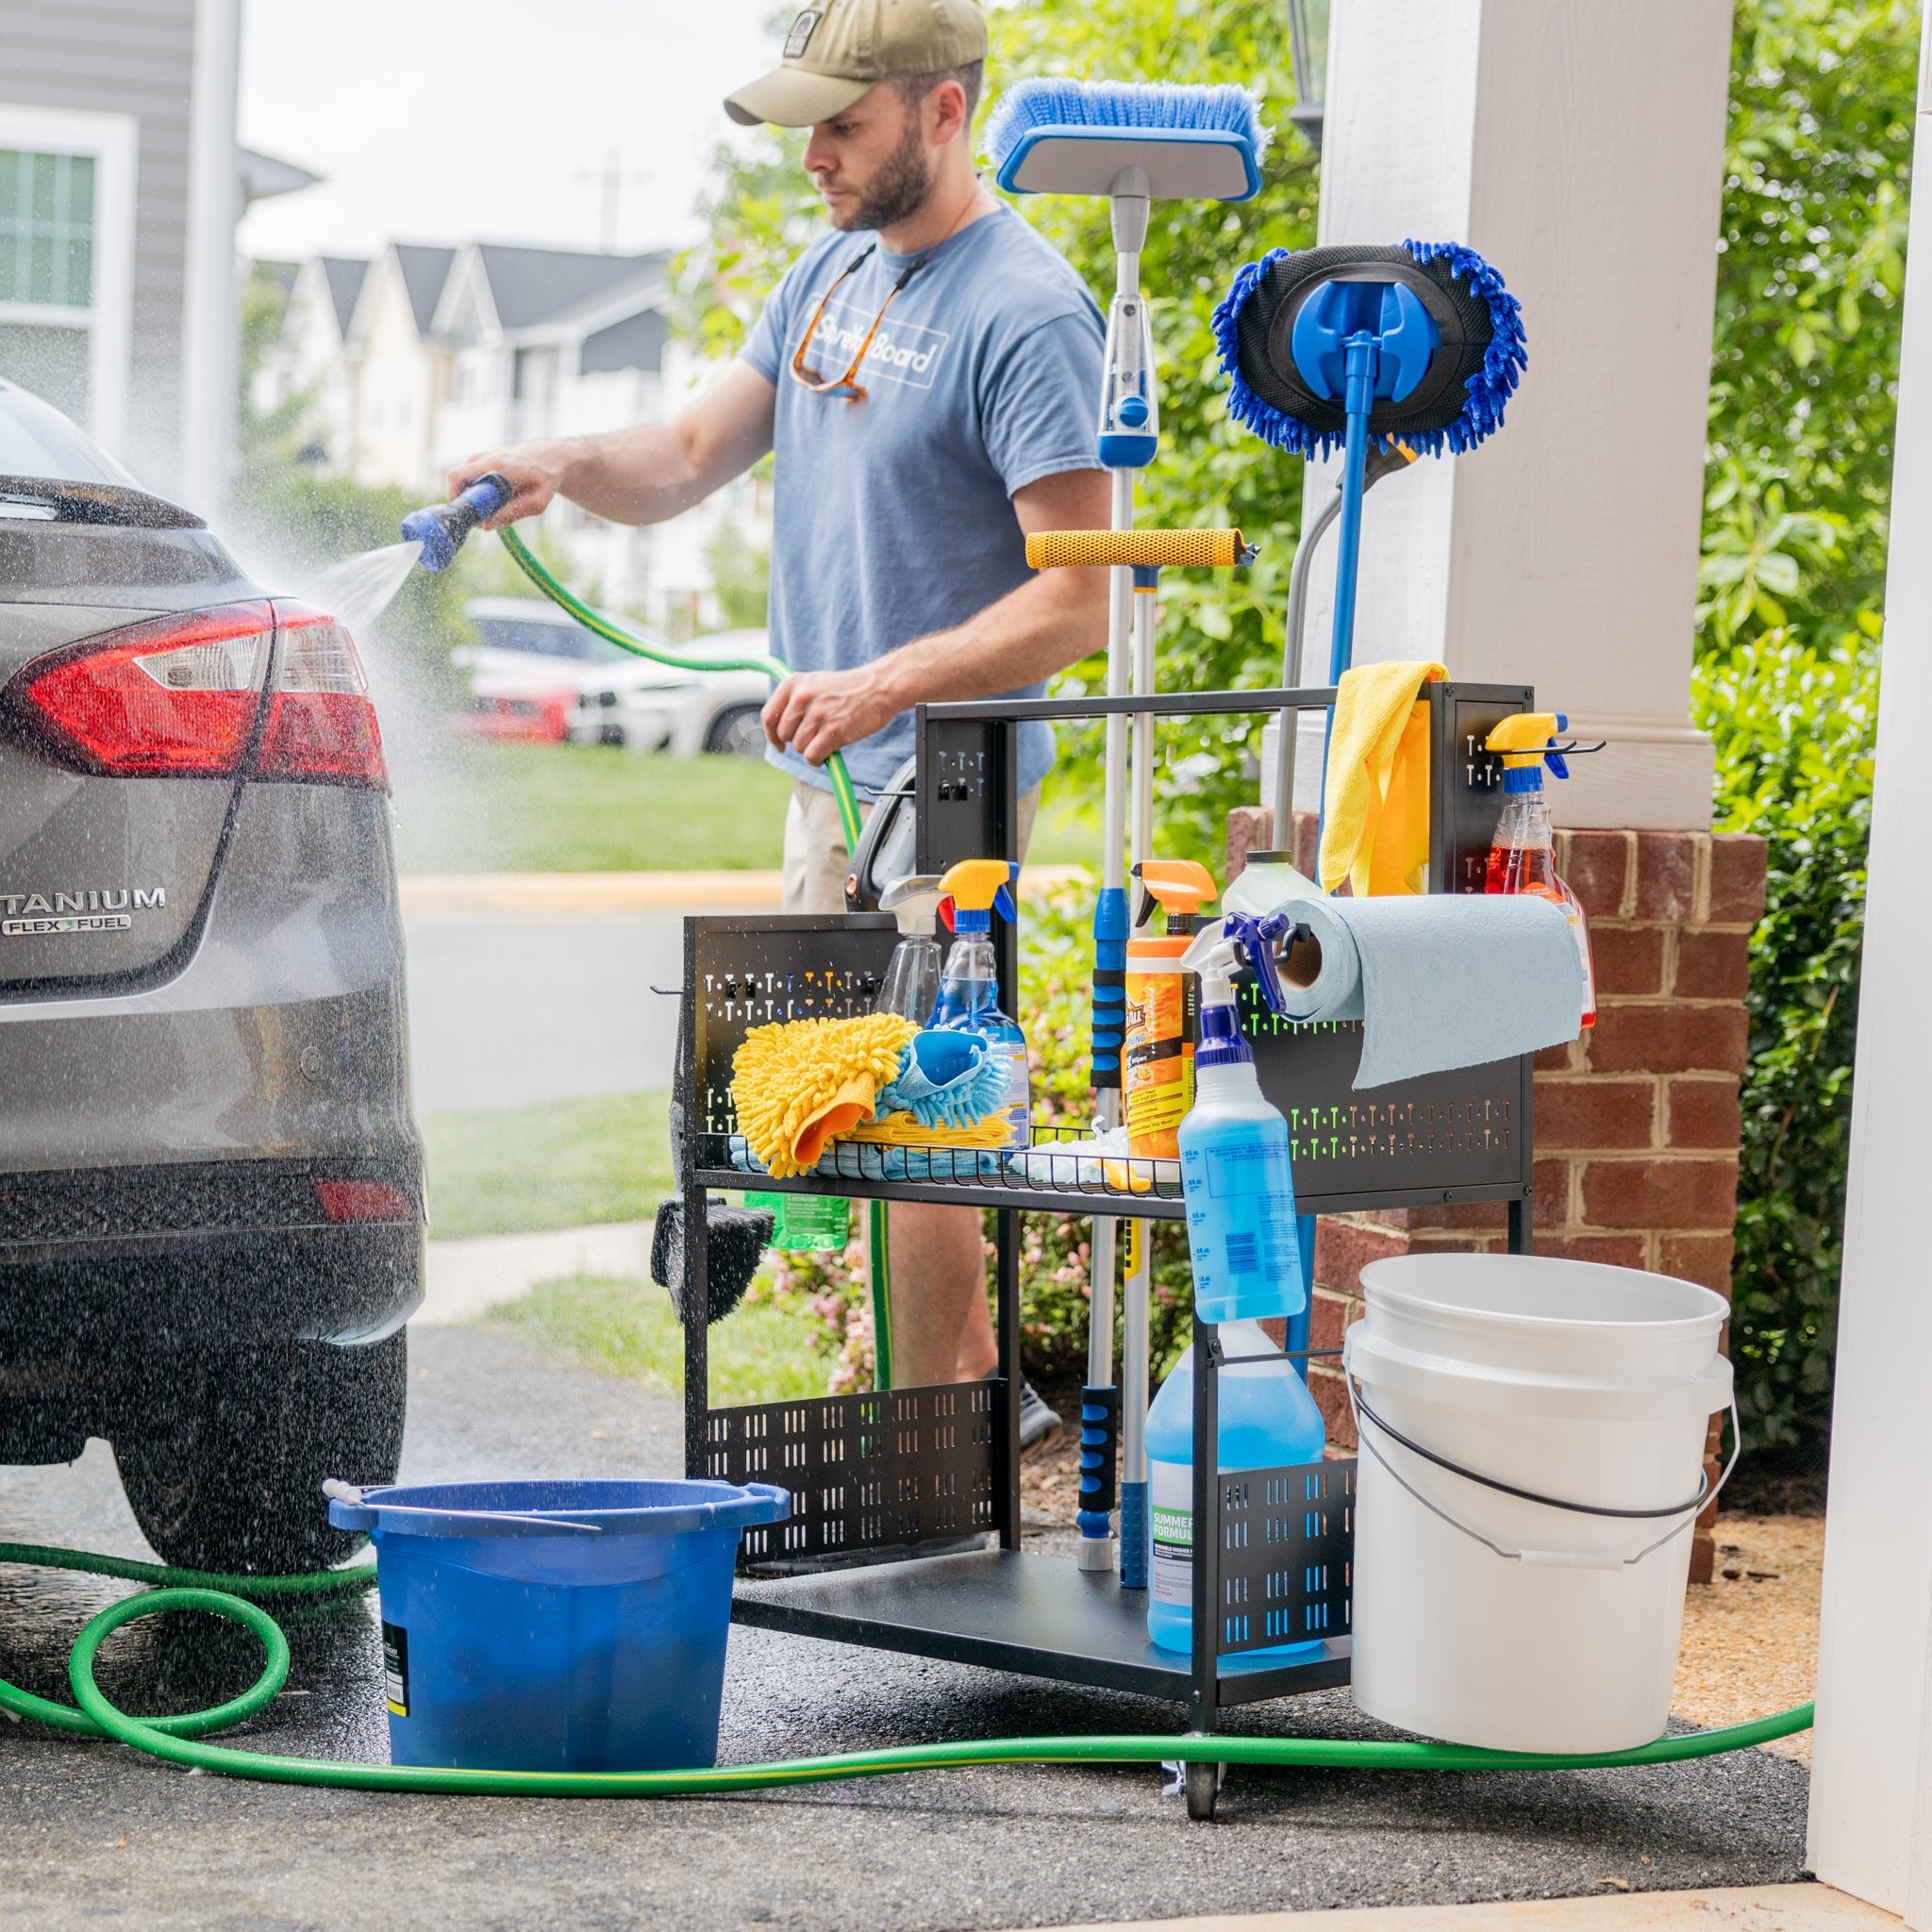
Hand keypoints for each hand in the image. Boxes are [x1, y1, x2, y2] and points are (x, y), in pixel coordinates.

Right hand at [445, 443, 574, 527]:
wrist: (551, 456)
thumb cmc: (546, 478)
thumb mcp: (537, 502)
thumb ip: (512, 514)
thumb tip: (485, 525)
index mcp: (495, 465)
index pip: (457, 478)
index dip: (456, 501)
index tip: (470, 519)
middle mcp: (482, 458)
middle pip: (456, 482)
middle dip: (465, 504)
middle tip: (484, 519)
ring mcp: (479, 458)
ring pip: (463, 483)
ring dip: (475, 500)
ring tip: (498, 508)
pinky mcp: (480, 461)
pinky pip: (470, 480)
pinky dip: (478, 493)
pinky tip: (497, 500)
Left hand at [761, 667, 902, 765]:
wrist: (879, 687)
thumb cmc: (848, 689)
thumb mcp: (814, 683)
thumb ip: (794, 700)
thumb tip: (777, 728)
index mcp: (793, 684)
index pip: (769, 717)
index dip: (772, 735)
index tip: (779, 744)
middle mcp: (801, 697)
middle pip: (784, 735)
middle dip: (798, 740)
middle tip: (815, 735)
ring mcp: (817, 714)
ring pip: (799, 747)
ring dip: (812, 748)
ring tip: (828, 737)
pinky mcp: (832, 731)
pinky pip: (812, 756)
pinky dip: (818, 759)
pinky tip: (828, 752)